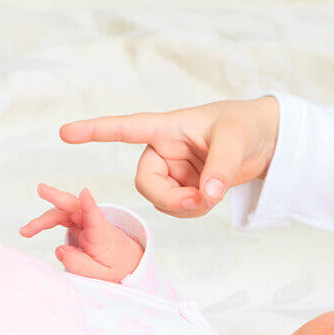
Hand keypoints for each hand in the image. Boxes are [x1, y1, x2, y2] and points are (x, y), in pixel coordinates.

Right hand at [19, 183, 143, 281]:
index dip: (90, 205)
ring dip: (44, 219)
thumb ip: (82, 265)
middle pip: (75, 207)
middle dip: (58, 197)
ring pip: (63, 212)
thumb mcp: (104, 276)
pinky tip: (32, 228)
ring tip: (25, 231)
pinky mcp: (79, 225)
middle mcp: (93, 225)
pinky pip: (62, 217)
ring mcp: (85, 223)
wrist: (128, 261)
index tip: (85, 193)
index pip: (96, 219)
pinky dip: (46, 221)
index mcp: (102, 236)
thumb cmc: (117, 266)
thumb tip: (59, 250)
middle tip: (41, 189)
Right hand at [59, 97, 279, 217]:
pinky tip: (212, 197)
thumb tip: (207, 194)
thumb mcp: (236, 139)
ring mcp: (173, 171)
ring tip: (213, 194)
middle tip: (201, 201)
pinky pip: (179, 207)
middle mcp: (164, 150)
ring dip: (186, 206)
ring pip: (161, 200)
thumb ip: (221, 166)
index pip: (127, 128)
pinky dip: (195, 209)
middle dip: (170, 198)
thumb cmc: (247, 125)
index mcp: (168, 127)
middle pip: (146, 183)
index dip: (96, 131)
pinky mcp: (185, 186)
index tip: (65, 132)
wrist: (268, 140)